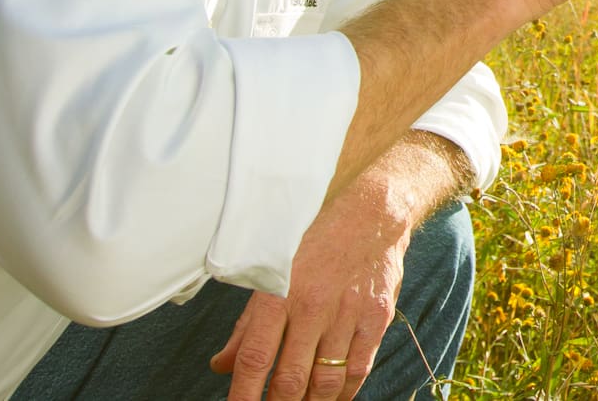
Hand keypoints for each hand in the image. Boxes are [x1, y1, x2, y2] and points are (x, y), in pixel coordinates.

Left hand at [210, 179, 412, 400]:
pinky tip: (331, 400)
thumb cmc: (316, 243)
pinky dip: (343, 394)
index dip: (243, 395)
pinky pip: (358, 369)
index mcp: (280, 294)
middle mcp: (313, 306)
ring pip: (325, 381)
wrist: (372, 216)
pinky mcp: (375, 318)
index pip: (254, 358)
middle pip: (290, 378)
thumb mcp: (272, 275)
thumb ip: (247, 325)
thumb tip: (222, 365)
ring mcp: (347, 314)